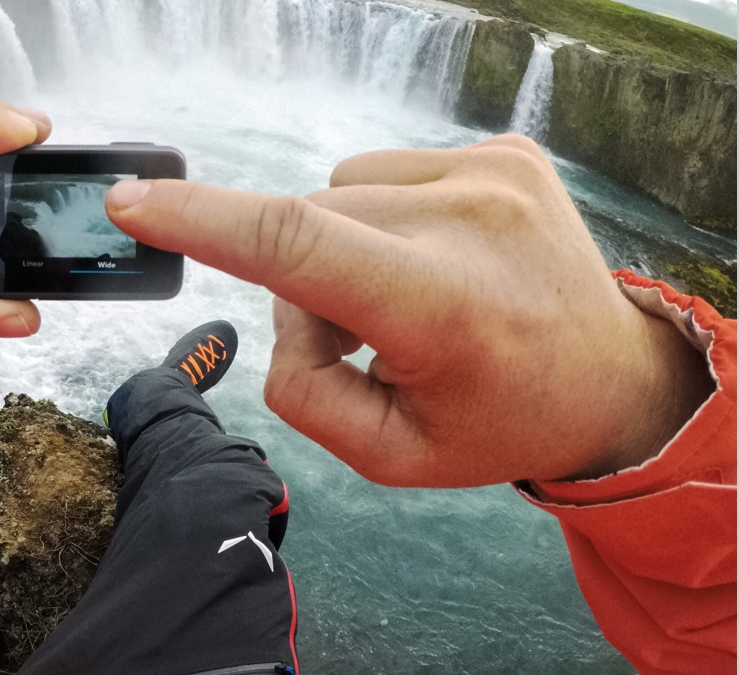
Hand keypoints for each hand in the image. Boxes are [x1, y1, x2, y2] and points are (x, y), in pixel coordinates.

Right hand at [106, 134, 711, 486]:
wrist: (610, 378)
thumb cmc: (496, 421)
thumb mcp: (388, 456)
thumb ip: (302, 393)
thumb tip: (285, 309)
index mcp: (442, 308)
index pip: (296, 246)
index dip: (202, 221)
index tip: (131, 202)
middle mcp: (471, 222)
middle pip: (305, 227)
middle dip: (301, 284)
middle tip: (362, 340)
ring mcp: (493, 174)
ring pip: (338, 192)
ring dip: (341, 245)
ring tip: (405, 298)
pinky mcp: (505, 151)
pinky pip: (384, 173)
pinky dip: (383, 217)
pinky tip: (435, 260)